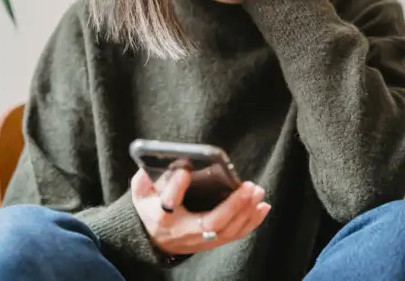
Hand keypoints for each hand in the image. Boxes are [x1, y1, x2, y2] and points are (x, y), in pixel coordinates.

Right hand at [130, 169, 270, 255]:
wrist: (156, 241)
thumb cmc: (152, 209)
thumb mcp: (141, 193)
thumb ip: (145, 178)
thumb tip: (162, 161)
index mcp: (161, 216)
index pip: (168, 203)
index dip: (176, 187)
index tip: (185, 171)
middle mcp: (184, 231)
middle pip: (211, 222)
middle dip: (233, 205)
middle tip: (248, 186)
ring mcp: (200, 240)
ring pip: (228, 230)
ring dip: (246, 211)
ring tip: (258, 191)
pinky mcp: (213, 243)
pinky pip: (235, 235)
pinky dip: (252, 222)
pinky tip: (263, 207)